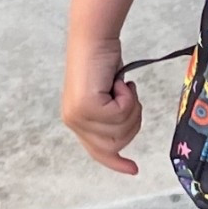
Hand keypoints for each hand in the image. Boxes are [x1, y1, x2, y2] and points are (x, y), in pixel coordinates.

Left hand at [62, 38, 141, 174]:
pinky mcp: (87, 106)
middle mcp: (74, 122)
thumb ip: (109, 117)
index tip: (133, 170)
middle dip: (132, 122)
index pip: (97, 152)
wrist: (94, 38)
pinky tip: (119, 82)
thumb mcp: (108, 96)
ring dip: (132, 106)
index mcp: (77, 122)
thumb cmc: (103, 61)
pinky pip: (121, 113)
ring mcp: (79, 115)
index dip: (116, 163)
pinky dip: (128, 96)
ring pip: (121, 129)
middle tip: (132, 98)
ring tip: (124, 87)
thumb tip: (120, 139)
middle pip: (116, 143)